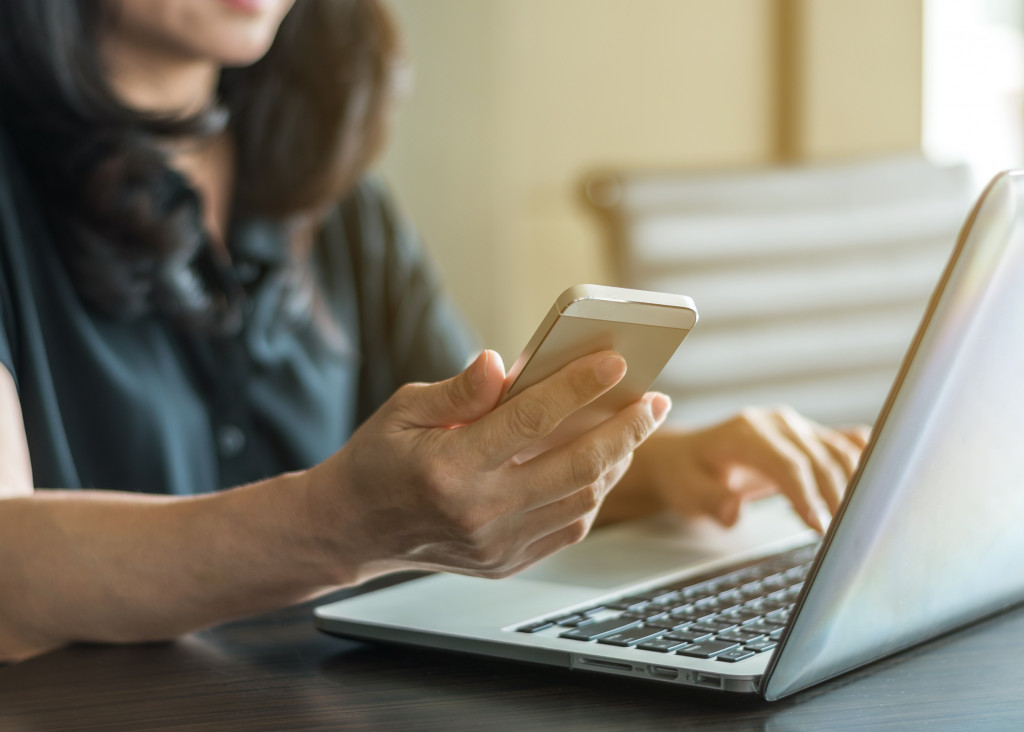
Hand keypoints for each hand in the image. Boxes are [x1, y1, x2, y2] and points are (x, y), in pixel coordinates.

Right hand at [306, 349, 671, 582]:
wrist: (352, 529)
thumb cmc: (378, 459)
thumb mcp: (403, 409)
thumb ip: (458, 390)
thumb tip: (502, 364)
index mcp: (449, 467)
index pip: (529, 420)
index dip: (577, 387)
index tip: (615, 360)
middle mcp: (478, 513)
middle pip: (575, 467)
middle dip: (625, 429)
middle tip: (654, 400)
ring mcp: (496, 545)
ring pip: (582, 500)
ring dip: (617, 460)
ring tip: (634, 426)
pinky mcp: (506, 563)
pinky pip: (569, 527)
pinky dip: (594, 492)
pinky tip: (603, 463)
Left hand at [632, 406, 868, 531]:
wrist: (686, 456)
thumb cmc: (687, 474)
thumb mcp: (686, 491)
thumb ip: (711, 501)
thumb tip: (734, 511)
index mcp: (746, 433)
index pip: (787, 463)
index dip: (807, 495)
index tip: (819, 526)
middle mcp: (776, 423)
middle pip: (819, 459)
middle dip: (835, 498)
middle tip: (844, 537)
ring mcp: (796, 426)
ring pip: (838, 450)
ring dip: (853, 485)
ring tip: (858, 523)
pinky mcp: (809, 435)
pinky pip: (844, 443)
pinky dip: (864, 460)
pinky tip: (880, 480)